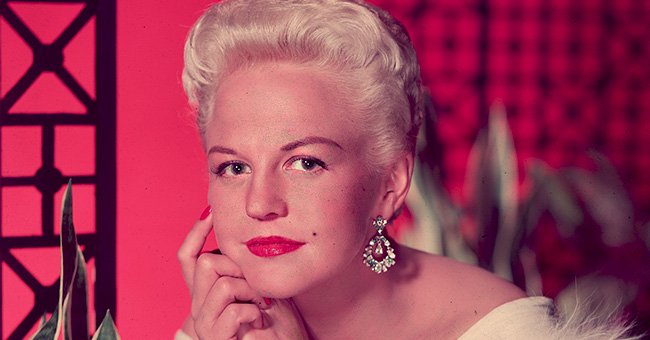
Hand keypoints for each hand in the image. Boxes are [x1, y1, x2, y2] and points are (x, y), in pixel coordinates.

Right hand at [177, 207, 308, 338]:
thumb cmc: (274, 319)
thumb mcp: (257, 284)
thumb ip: (244, 266)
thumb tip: (243, 230)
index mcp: (205, 292)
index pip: (187, 256)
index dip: (195, 232)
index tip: (211, 211)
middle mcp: (198, 307)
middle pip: (205, 263)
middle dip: (238, 266)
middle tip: (256, 283)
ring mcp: (205, 324)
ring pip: (223, 285)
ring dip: (251, 292)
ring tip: (262, 304)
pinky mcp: (215, 338)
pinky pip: (234, 311)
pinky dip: (254, 313)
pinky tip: (260, 320)